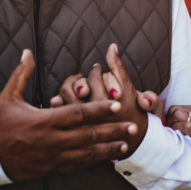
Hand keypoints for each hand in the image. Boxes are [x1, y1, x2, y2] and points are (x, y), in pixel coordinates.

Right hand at [0, 50, 138, 181]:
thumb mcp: (8, 97)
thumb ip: (21, 74)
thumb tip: (27, 52)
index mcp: (43, 121)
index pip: (77, 114)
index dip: (98, 109)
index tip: (116, 103)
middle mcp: (52, 140)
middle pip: (88, 135)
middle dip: (113, 130)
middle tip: (133, 125)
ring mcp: (53, 157)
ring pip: (87, 154)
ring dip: (108, 148)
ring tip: (126, 143)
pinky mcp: (51, 168)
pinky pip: (77, 165)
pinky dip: (93, 161)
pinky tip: (106, 157)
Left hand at [48, 44, 151, 158]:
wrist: (131, 142)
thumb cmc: (132, 113)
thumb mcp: (130, 90)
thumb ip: (119, 67)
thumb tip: (111, 47)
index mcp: (109, 102)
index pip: (94, 77)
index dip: (95, 71)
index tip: (97, 69)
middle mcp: (94, 113)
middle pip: (77, 86)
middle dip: (81, 79)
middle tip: (86, 80)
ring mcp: (82, 123)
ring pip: (66, 96)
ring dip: (69, 87)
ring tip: (77, 89)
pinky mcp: (73, 130)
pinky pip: (59, 111)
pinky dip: (58, 102)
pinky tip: (62, 100)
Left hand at [166, 105, 190, 178]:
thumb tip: (189, 126)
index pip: (183, 107)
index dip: (174, 117)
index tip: (172, 126)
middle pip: (176, 109)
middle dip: (169, 120)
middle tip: (170, 132)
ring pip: (177, 115)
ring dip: (172, 126)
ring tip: (174, 137)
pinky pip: (184, 127)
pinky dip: (177, 132)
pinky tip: (179, 140)